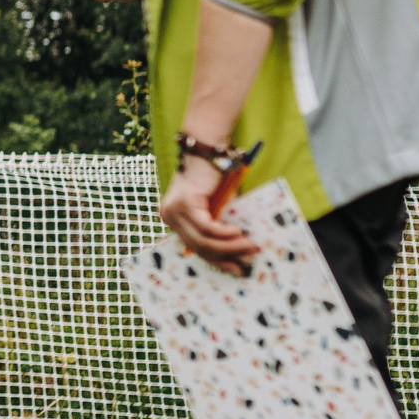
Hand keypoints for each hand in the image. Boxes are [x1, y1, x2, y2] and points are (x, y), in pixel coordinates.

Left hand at [160, 158, 257, 275]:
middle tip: (247, 262)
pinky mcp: (185, 204)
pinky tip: (238, 233)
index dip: (216, 260)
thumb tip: (240, 250)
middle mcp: (169, 217)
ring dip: (229, 246)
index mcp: (173, 219)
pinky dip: (224, 233)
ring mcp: (174, 211)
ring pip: (203, 240)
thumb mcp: (217, 206)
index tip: (234, 269)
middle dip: (225, 257)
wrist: (208, 149)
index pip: (194, 247)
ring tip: (250, 247)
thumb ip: (221, 225)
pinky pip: (206, 227)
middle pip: (198, 247)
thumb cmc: (215, 176)